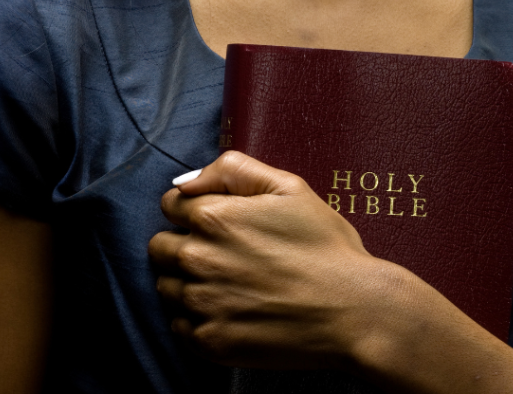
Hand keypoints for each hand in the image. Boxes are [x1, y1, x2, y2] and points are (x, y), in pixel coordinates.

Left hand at [148, 150, 388, 369]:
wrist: (353, 310)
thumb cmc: (325, 245)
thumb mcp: (288, 187)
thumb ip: (233, 169)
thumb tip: (188, 180)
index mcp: (213, 216)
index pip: (170, 205)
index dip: (192, 208)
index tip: (217, 220)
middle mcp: (198, 259)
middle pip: (159, 247)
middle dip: (182, 243)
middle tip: (220, 252)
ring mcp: (202, 304)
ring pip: (165, 287)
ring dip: (185, 281)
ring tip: (225, 282)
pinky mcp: (210, 342)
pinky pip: (178, 326)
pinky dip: (195, 317)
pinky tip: (228, 308)